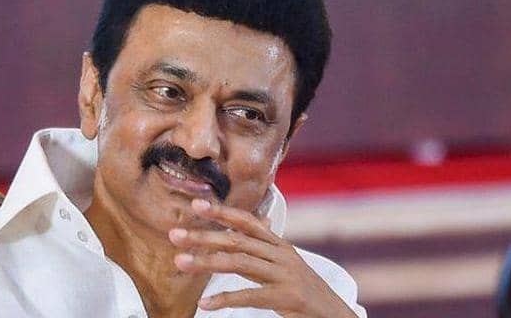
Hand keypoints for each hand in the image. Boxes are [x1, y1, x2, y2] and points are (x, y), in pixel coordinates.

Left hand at [168, 199, 355, 317]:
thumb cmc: (306, 291)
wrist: (335, 316)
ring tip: (180, 263)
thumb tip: (252, 225)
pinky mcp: (287, 297)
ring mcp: (285, 275)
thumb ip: (265, 248)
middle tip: (174, 235)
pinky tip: (205, 303)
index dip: (222, 212)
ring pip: (239, 263)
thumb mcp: (286, 265)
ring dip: (206, 262)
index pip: (248, 222)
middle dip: (203, 236)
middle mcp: (282, 255)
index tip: (196, 204)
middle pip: (237, 241)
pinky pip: (250, 296)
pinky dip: (225, 298)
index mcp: (279, 246)